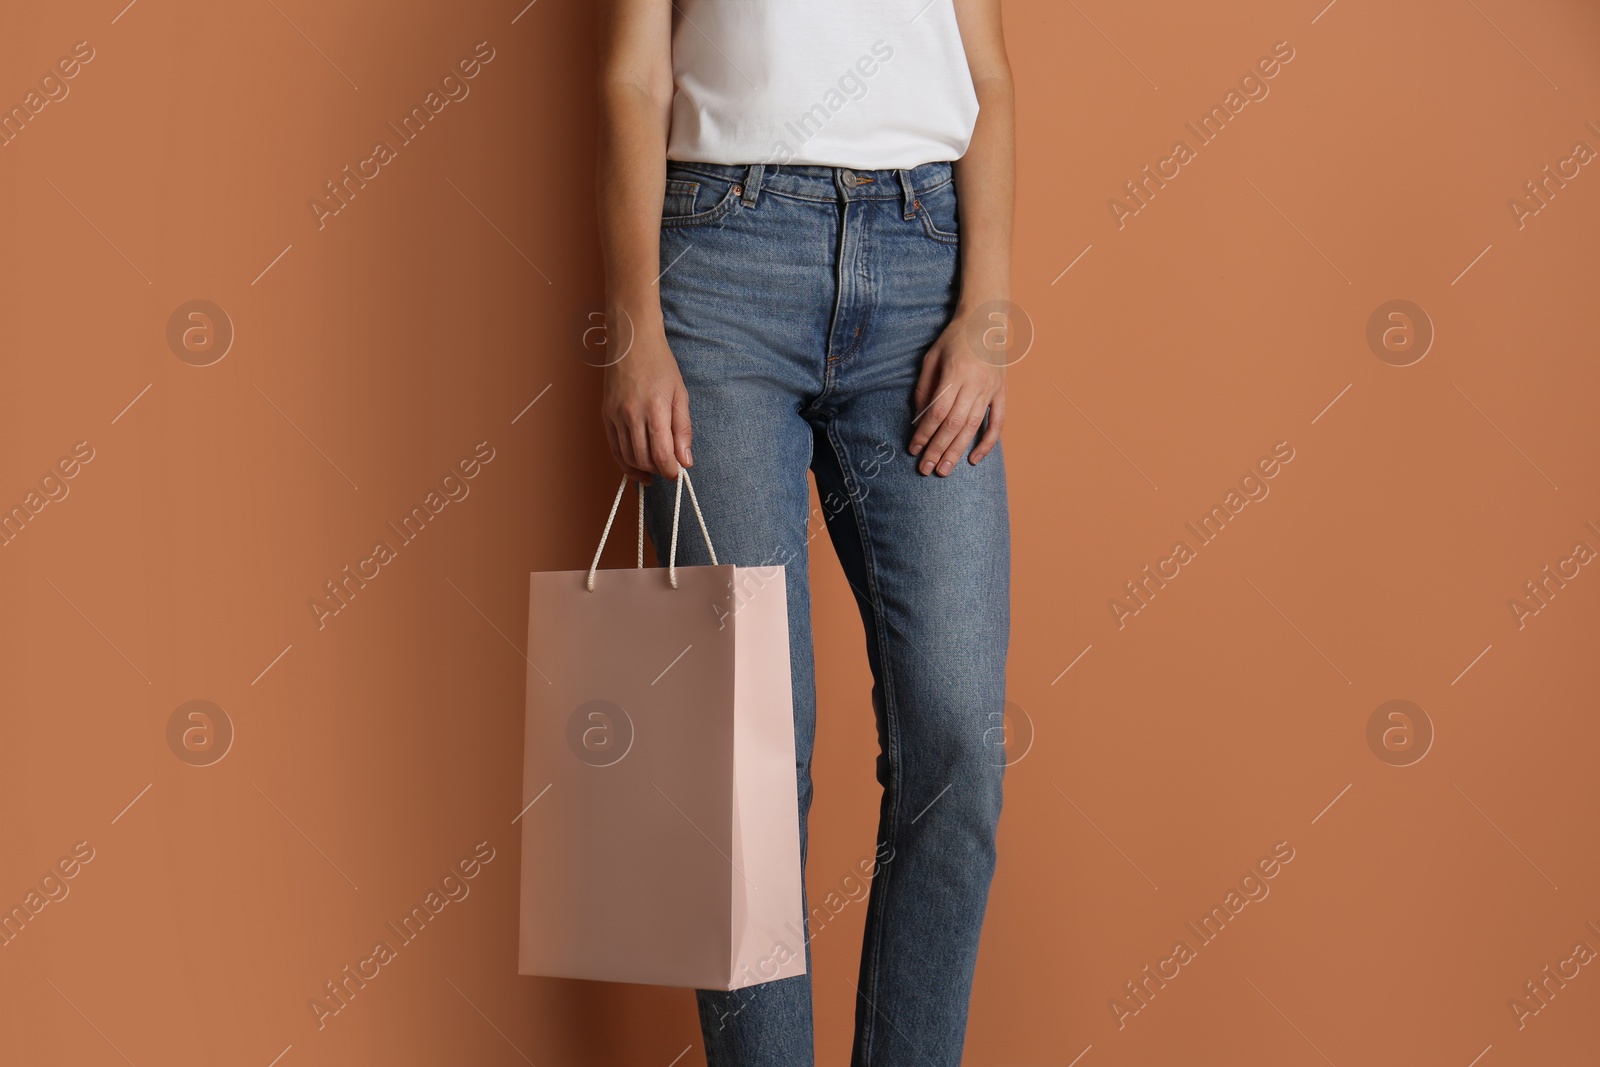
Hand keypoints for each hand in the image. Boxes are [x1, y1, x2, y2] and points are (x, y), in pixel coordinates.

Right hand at [601, 319, 691, 483]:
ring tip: (656, 466)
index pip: (662, 454)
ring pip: (628, 456)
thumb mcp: (680, 394)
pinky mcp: (606, 415)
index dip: (671, 470)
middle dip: (659, 469)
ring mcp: (616, 415)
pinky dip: (625, 462)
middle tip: (669, 468)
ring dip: (643, 468)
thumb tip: (686, 461)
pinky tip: (637, 468)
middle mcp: (632, 414)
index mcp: (655, 408)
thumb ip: (683, 430)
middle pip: (644, 459)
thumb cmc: (660, 365)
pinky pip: (614, 448)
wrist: (632, 342)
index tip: (678, 472)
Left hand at [908, 305, 1006, 474]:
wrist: (986, 321)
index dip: (924, 433)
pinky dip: (988, 442)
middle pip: (954, 424)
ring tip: (944, 470)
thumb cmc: (954, 339)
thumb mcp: (931, 358)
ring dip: (957, 451)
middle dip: (938, 449)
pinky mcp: (1001, 392)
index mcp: (955, 373)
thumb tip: (919, 419)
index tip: (914, 449)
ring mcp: (991, 389)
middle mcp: (975, 383)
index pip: (937, 412)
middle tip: (926, 469)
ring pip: (973, 426)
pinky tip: (975, 458)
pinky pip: (997, 422)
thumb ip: (925, 388)